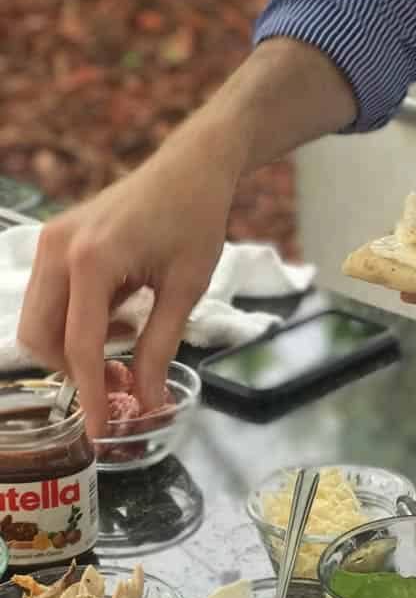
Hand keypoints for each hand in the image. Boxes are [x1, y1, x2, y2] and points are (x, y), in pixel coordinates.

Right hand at [18, 141, 239, 439]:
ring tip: (128, 336)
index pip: (81, 346)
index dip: (91, 395)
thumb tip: (148, 405)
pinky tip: (120, 313)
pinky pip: (48, 297)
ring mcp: (50, 241)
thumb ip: (161, 347)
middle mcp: (58, 249)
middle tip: (120, 381)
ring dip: (73, 345)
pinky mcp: (54, 238)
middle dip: (74, 370)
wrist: (191, 165)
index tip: (101, 432)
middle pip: (42, 337)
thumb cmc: (195, 218)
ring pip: (38, 320)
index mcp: (92, 260)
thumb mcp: (186, 287)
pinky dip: (74, 319)